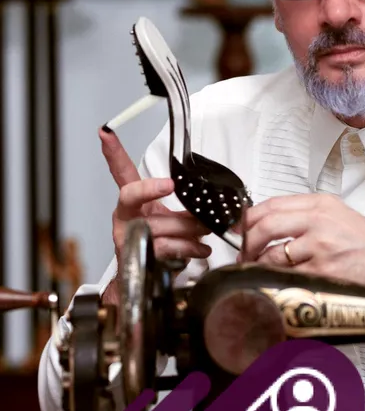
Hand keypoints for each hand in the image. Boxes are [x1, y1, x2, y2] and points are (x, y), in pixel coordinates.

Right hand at [99, 128, 211, 302]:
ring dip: (187, 227)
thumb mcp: (170, 216)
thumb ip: (185, 206)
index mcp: (132, 201)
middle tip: (170, 185)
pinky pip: (167, 247)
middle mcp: (125, 217)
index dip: (113, 153)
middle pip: (132, 196)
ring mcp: (128, 236)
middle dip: (152, 189)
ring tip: (205, 229)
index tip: (107, 134)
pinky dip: (190, 248)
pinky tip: (201, 249)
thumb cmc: (160, 241)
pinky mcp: (138, 256)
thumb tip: (211, 202)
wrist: (144, 275)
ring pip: (157, 225)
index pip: (120, 173)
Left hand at [240, 193, 364, 291]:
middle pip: (265, 225)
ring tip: (260, 272)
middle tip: (244, 255)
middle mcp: (320, 221)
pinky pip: (286, 276)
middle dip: (247, 243)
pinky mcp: (322, 271)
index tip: (240, 230)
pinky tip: (279, 283)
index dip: (248, 219)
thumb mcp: (340, 220)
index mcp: (322, 205)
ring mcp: (320, 246)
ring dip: (260, 266)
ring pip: (271, 254)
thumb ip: (308, 219)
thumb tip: (270, 227)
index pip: (271, 205)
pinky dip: (277, 281)